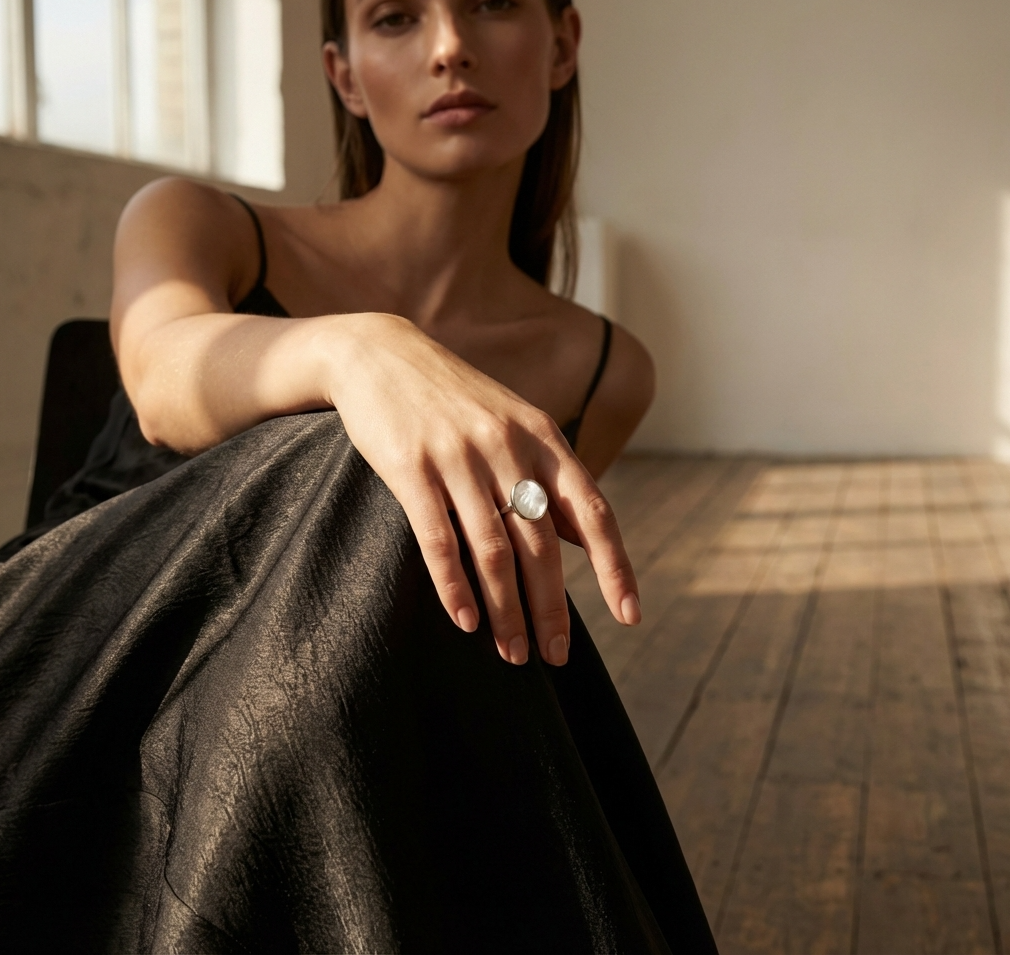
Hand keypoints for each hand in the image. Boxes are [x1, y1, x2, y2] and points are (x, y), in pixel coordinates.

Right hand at [324, 313, 641, 665]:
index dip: (614, 567)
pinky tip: (465, 622)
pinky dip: (454, 587)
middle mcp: (508, 446)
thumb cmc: (454, 398)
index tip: (629, 616)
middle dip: (553, 608)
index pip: (594, 512)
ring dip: (506, 610)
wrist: (380, 353)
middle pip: (543, 544)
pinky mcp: (411, 468)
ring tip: (513, 654)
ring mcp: (459, 457)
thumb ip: (551, 477)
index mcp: (544, 438)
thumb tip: (585, 537)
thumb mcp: (515, 423)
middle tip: (555, 656)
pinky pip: (438, 539)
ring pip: (493, 550)